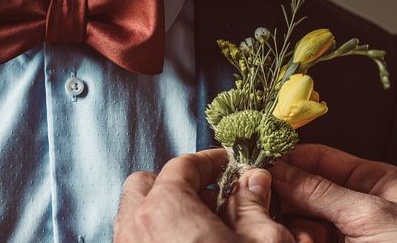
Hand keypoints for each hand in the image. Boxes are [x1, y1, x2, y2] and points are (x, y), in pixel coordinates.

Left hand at [114, 148, 292, 241]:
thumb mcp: (262, 241)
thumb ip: (253, 204)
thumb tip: (254, 180)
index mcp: (166, 210)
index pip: (182, 165)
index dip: (210, 161)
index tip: (227, 164)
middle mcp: (136, 230)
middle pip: (144, 184)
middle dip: (176, 182)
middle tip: (209, 192)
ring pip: (135, 215)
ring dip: (164, 210)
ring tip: (201, 223)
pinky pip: (136, 240)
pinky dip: (157, 235)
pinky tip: (189, 242)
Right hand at [271, 144, 396, 242]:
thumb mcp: (370, 215)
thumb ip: (323, 191)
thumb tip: (282, 169)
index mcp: (372, 181)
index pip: (321, 159)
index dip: (290, 158)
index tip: (260, 162)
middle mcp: (356, 203)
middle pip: (306, 189)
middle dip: (287, 197)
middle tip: (265, 201)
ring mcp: (345, 233)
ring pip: (301, 219)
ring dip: (292, 225)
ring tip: (297, 237)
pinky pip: (305, 240)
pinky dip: (297, 241)